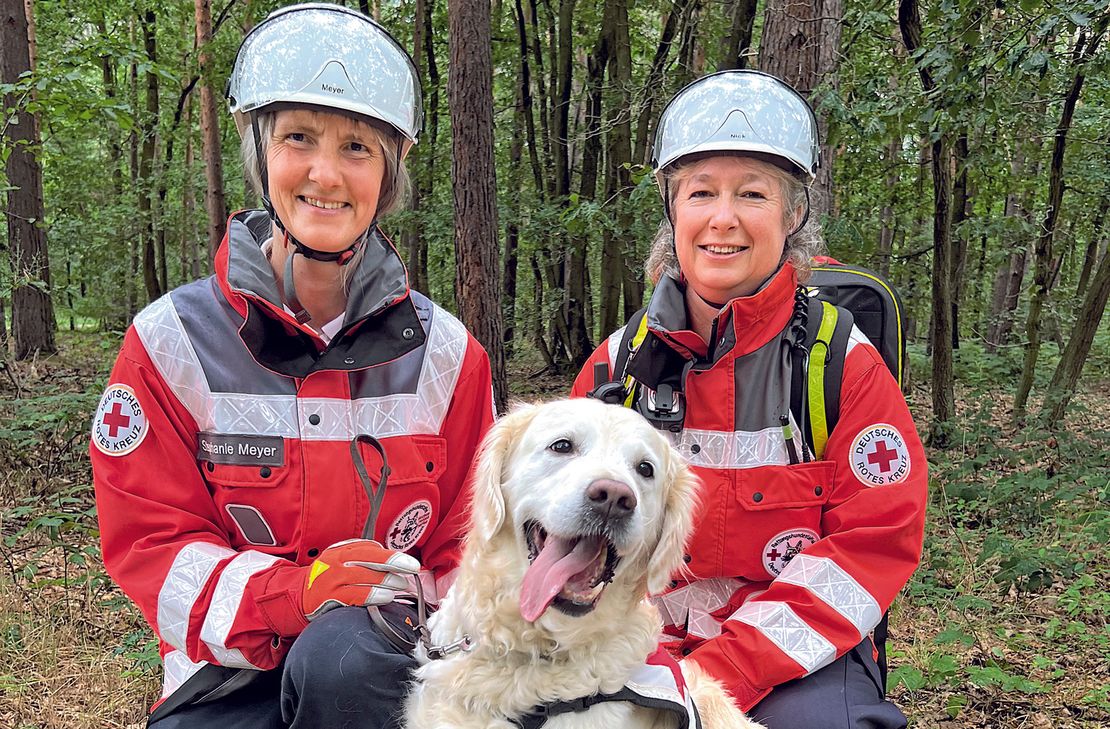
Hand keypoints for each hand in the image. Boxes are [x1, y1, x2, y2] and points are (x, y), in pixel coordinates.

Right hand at [301, 539, 419, 620]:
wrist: (295, 595)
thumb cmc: (326, 578)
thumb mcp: (340, 560)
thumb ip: (363, 557)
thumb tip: (393, 561)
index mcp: (342, 550)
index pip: (372, 549)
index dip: (394, 556)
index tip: (411, 563)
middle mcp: (337, 561)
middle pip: (371, 560)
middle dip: (395, 564)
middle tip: (412, 572)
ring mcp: (332, 579)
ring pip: (366, 577)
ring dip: (388, 582)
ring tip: (401, 585)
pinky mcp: (329, 597)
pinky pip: (356, 595)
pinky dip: (374, 596)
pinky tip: (386, 597)